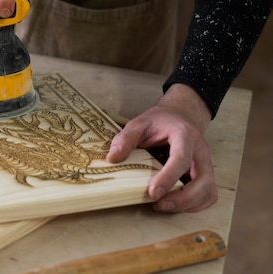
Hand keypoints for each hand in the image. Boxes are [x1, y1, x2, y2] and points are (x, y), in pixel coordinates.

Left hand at [106, 83, 217, 211]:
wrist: (181, 116)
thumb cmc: (160, 121)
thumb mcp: (139, 123)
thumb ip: (126, 138)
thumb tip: (112, 158)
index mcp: (185, 135)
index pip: (181, 158)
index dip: (168, 178)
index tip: (152, 193)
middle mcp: (200, 151)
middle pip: (203, 180)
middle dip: (183, 198)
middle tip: (159, 205)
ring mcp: (206, 164)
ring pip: (208, 191)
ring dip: (188, 204)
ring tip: (163, 206)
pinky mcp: (207, 174)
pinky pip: (209, 195)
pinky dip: (196, 205)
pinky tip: (176, 205)